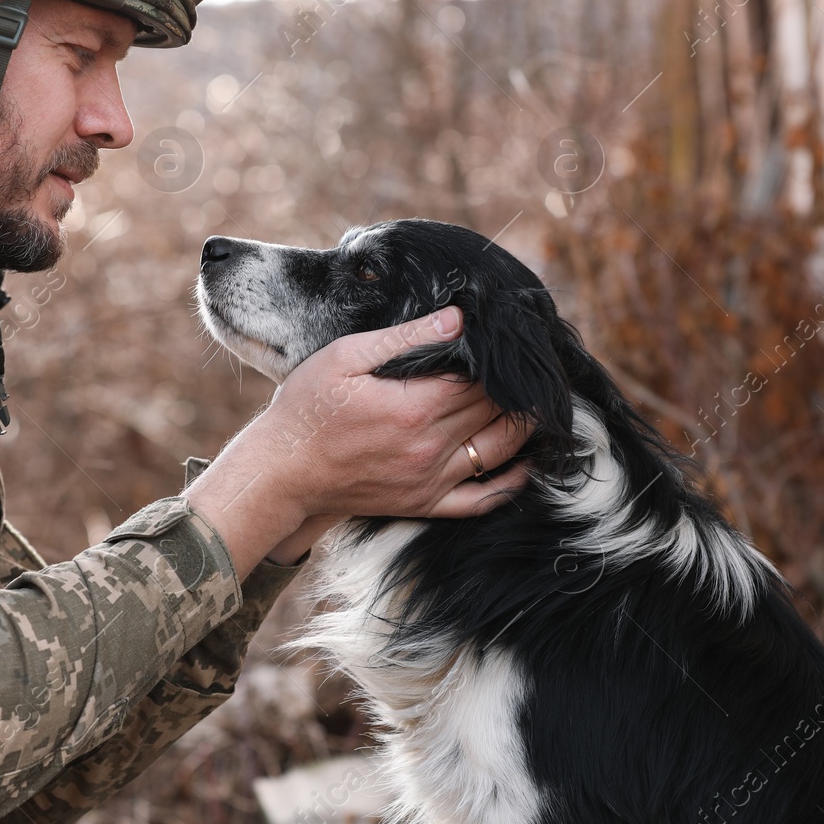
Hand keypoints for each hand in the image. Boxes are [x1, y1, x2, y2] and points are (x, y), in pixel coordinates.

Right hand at [186, 306, 532, 576]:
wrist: (282, 472)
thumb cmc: (306, 408)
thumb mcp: (346, 357)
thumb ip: (404, 337)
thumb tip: (456, 319)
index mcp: (413, 406)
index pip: (478, 381)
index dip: (499, 363)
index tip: (513, 346)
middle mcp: (428, 447)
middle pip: (493, 412)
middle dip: (516, 390)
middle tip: (535, 371)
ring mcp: (428, 480)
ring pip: (497, 452)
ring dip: (525, 429)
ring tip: (540, 407)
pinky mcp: (423, 504)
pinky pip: (480, 500)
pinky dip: (510, 484)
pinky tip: (524, 465)